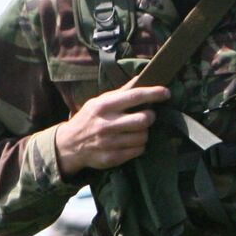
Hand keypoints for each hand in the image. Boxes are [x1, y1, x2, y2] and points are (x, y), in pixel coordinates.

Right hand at [54, 83, 170, 174]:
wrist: (69, 145)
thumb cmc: (88, 119)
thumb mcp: (99, 102)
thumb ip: (120, 93)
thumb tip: (140, 79)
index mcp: (103, 106)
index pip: (134, 96)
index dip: (153, 93)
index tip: (166, 92)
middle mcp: (107, 124)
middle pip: (143, 119)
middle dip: (150, 117)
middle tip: (147, 116)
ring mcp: (110, 142)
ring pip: (143, 136)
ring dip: (144, 133)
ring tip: (136, 130)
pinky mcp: (112, 157)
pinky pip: (138, 150)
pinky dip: (139, 146)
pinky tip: (131, 142)